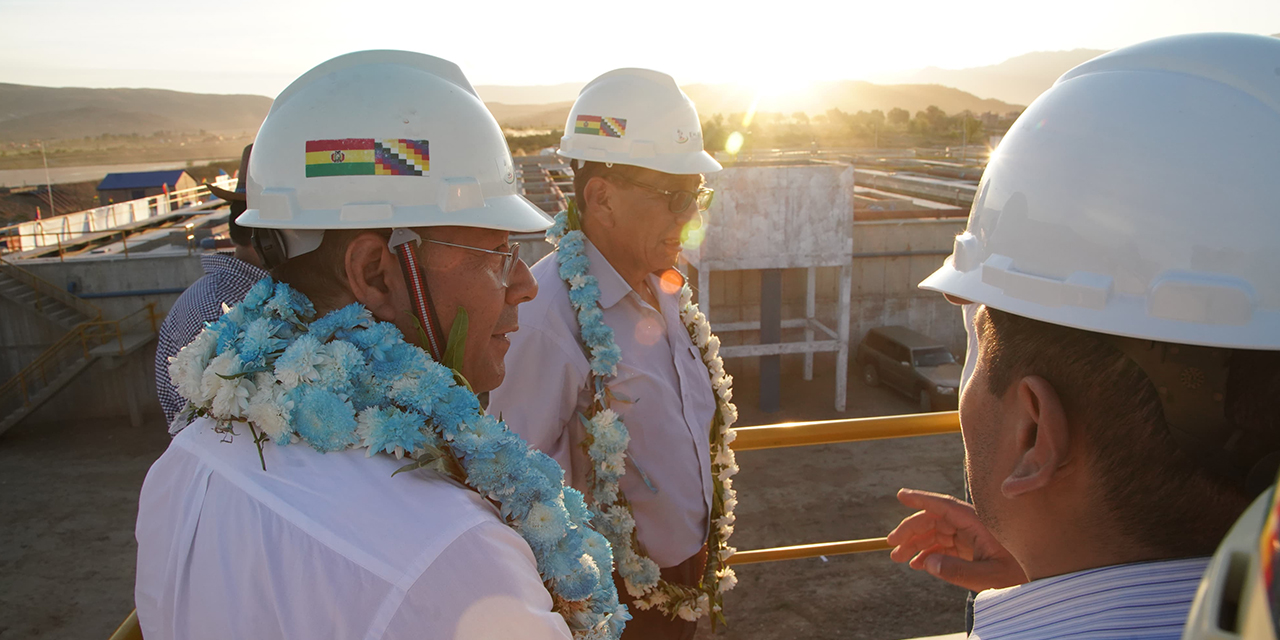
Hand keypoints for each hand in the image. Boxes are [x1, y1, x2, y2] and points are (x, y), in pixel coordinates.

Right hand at [886, 488, 1027, 591]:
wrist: (1045, 580)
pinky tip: (918, 563)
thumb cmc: (1023, 575)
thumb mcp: (990, 576)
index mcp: (979, 523)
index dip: (921, 499)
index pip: (944, 506)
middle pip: (935, 521)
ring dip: (917, 544)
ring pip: (938, 534)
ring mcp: (974, 536)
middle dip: (911, 531)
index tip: (900, 495)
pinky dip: (930, 554)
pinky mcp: (975, 548)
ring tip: (899, 558)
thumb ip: (957, 571)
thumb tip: (926, 562)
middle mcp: (974, 525)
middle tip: (892, 546)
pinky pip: (946, 547)